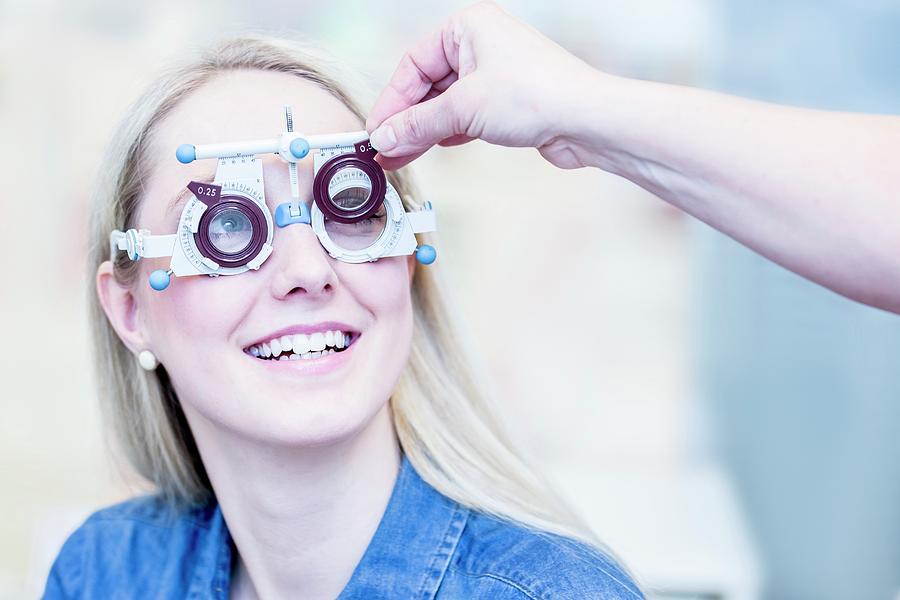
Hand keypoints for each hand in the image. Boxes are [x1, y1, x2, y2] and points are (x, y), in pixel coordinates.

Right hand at [366, 1, 603, 169]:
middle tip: (384, 150)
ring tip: (400, 156)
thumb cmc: (538, 95)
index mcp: (468, 27)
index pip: (414, 64)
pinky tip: (432, 147)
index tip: (377, 131)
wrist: (588, 121)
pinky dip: (448, 132)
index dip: (392, 100)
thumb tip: (385, 138)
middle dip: (406, 120)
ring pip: (446, 103)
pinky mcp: (507, 101)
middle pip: (428, 85)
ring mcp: (495, 74)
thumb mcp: (464, 109)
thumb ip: (418, 124)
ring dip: (425, 130)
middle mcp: (481, 45)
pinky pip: (466, 116)